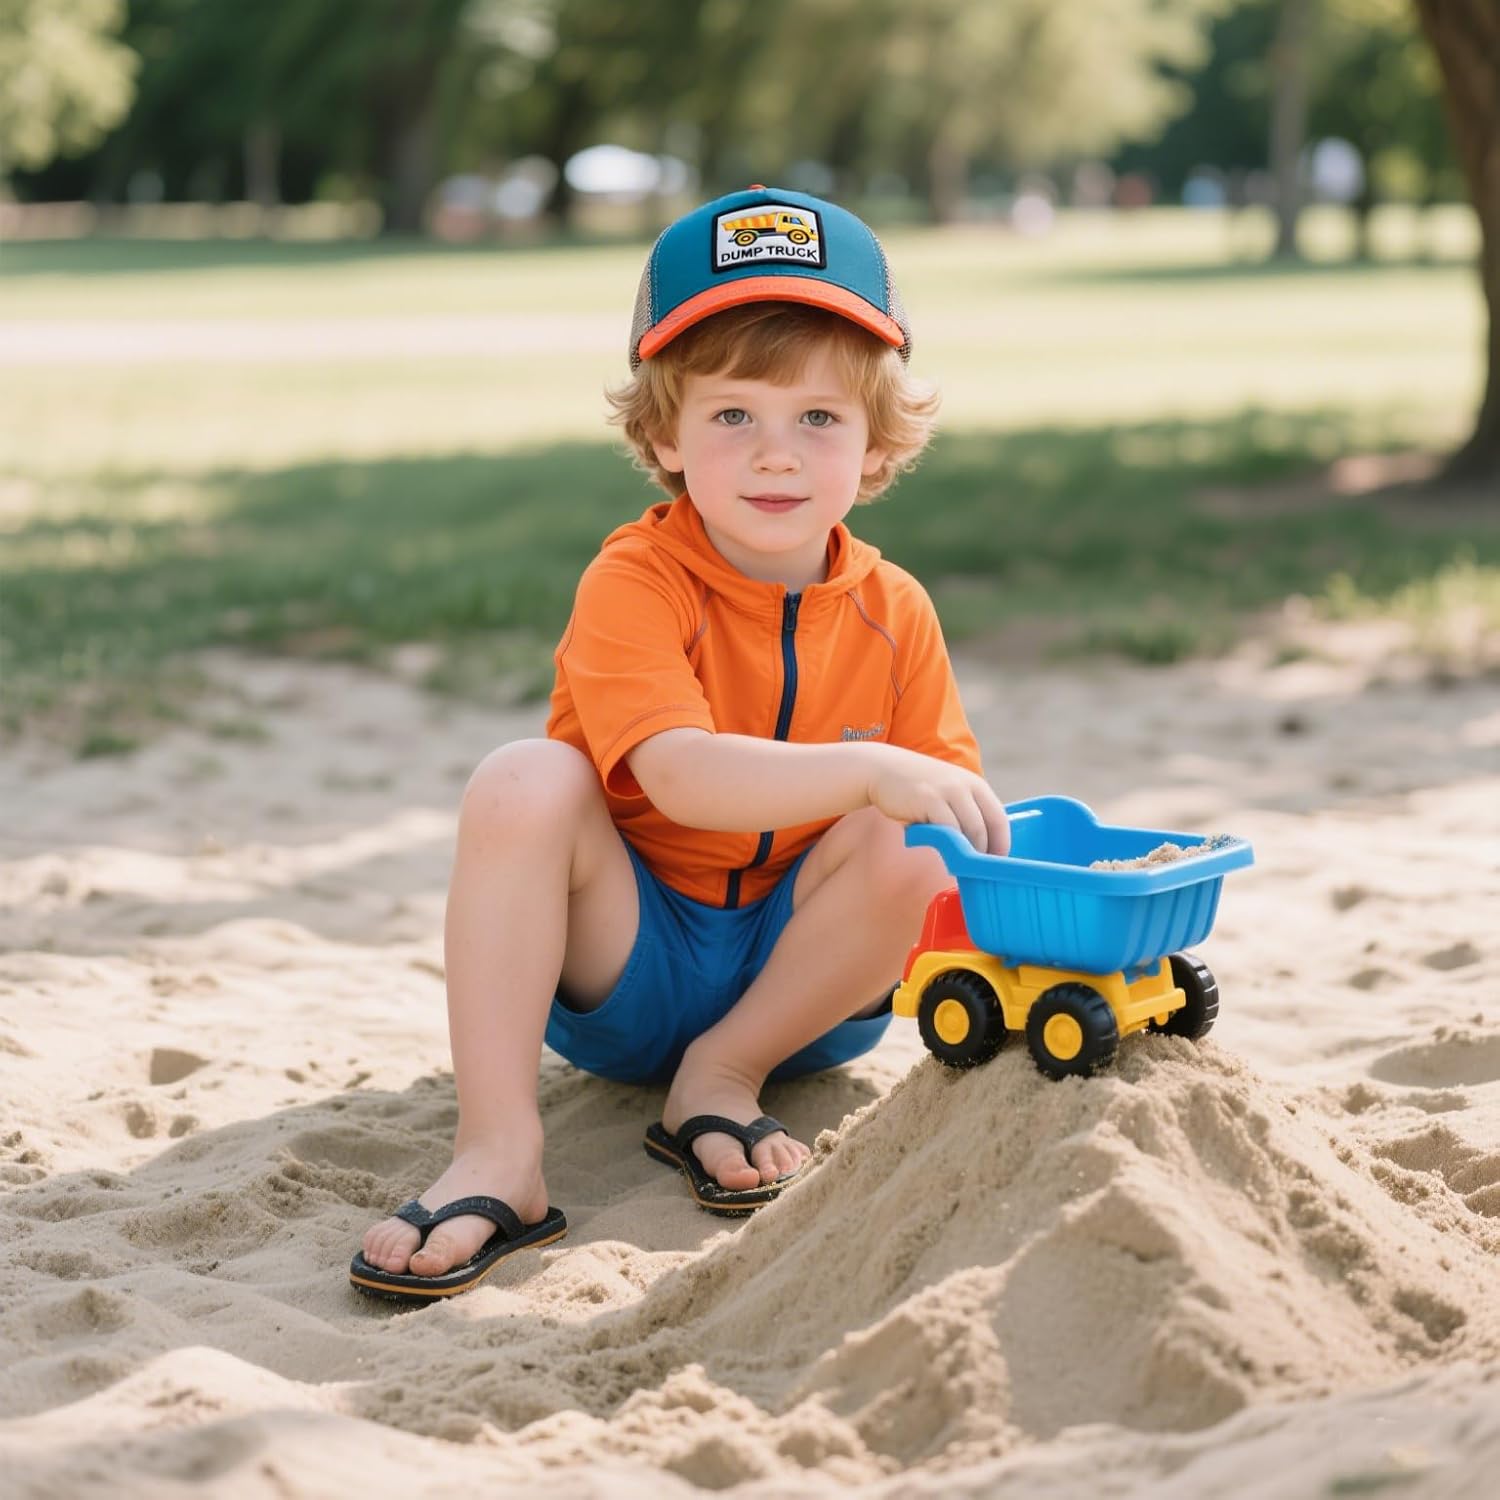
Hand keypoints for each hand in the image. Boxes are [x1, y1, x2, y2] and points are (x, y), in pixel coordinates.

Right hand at [863, 746, 1010, 854]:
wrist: (882, 769)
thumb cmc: (916, 787)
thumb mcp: (948, 792)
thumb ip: (963, 812)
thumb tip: (977, 847)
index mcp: (975, 784)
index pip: (999, 818)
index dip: (1001, 843)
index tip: (994, 862)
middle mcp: (966, 785)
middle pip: (987, 827)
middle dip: (984, 853)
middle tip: (976, 870)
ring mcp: (948, 790)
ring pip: (970, 830)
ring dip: (967, 852)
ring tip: (958, 864)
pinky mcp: (929, 799)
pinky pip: (947, 830)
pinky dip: (948, 845)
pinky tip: (941, 851)